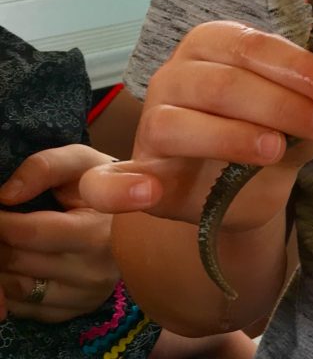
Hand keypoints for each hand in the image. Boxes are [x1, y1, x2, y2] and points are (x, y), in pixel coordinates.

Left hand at [0, 144, 119, 322]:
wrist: (136, 216)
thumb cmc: (105, 184)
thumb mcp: (82, 161)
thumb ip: (45, 167)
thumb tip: (6, 195)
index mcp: (99, 231)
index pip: (29, 233)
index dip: (1, 219)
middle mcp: (94, 271)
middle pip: (16, 261)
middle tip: (3, 223)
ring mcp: (84, 296)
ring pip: (13, 288)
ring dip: (0, 265)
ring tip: (9, 241)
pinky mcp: (74, 312)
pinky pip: (22, 308)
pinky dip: (10, 288)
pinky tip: (20, 264)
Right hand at [81, 21, 312, 230]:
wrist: (233, 190)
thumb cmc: (265, 133)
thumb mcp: (294, 119)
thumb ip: (311, 110)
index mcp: (214, 44)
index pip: (252, 46)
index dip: (296, 67)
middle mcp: (176, 76)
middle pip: (223, 84)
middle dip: (282, 104)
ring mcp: (151, 124)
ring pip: (181, 123)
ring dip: (231, 137)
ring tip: (276, 149)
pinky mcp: (136, 174)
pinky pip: (107, 182)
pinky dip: (121, 188)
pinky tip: (147, 192)